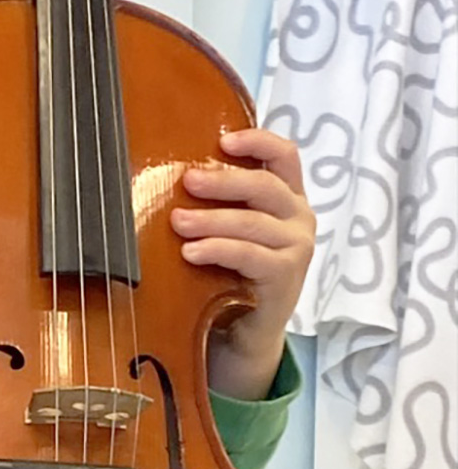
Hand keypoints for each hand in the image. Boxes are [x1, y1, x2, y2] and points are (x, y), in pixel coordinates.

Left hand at [171, 128, 315, 399]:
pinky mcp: (286, 276)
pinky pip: (249, 255)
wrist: (246, 327)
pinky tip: (191, 252)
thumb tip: (171, 172)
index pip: (283, 155)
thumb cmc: (230, 266)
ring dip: (210, 219)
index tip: (223, 140)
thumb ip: (215, 199)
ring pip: (252, 222)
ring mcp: (296, 246)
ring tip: (178, 222)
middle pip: (264, 186)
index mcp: (286, 195)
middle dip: (222, 181)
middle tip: (187, 181)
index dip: (257, 141)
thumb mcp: (226, 225)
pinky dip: (217, 250)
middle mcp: (297, 216)